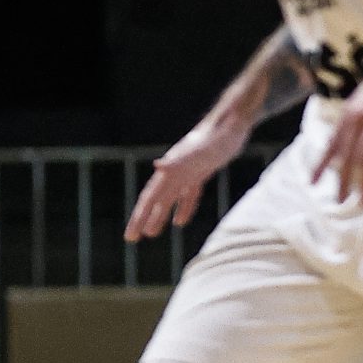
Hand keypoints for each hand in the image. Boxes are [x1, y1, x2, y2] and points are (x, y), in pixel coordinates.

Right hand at [126, 114, 250, 241]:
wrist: (232, 124)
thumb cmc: (215, 137)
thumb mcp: (198, 151)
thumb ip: (178, 159)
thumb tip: (157, 166)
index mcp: (170, 170)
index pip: (149, 198)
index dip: (139, 217)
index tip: (130, 235)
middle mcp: (174, 172)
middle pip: (154, 200)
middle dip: (142, 219)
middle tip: (132, 239)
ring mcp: (187, 172)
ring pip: (169, 199)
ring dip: (159, 216)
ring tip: (152, 234)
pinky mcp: (200, 172)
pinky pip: (187, 195)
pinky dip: (183, 209)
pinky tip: (180, 222)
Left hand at [315, 56, 362, 205]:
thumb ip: (357, 118)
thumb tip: (350, 140)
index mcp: (349, 112)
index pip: (332, 142)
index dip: (322, 163)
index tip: (313, 181)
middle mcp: (359, 117)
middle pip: (347, 154)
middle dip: (343, 179)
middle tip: (340, 200)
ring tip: (362, 201)